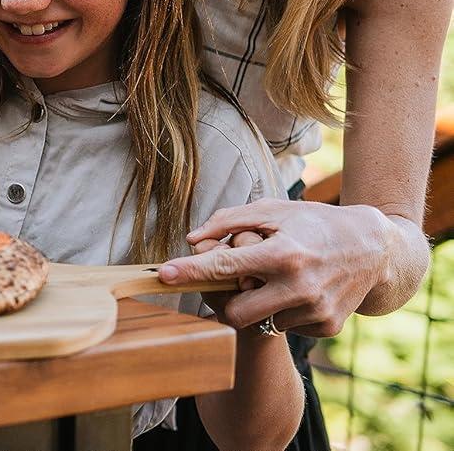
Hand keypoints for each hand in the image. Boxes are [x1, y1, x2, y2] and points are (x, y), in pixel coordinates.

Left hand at [158, 199, 400, 336]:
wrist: (374, 248)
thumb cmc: (313, 223)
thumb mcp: (272, 210)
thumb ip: (228, 222)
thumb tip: (192, 240)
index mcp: (284, 253)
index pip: (226, 266)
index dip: (192, 271)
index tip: (164, 275)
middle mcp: (300, 286)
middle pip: (235, 312)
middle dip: (222, 300)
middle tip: (226, 281)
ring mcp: (316, 311)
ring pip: (259, 322)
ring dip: (253, 304)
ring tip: (268, 279)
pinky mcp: (327, 326)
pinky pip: (284, 327)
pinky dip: (279, 310)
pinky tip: (293, 290)